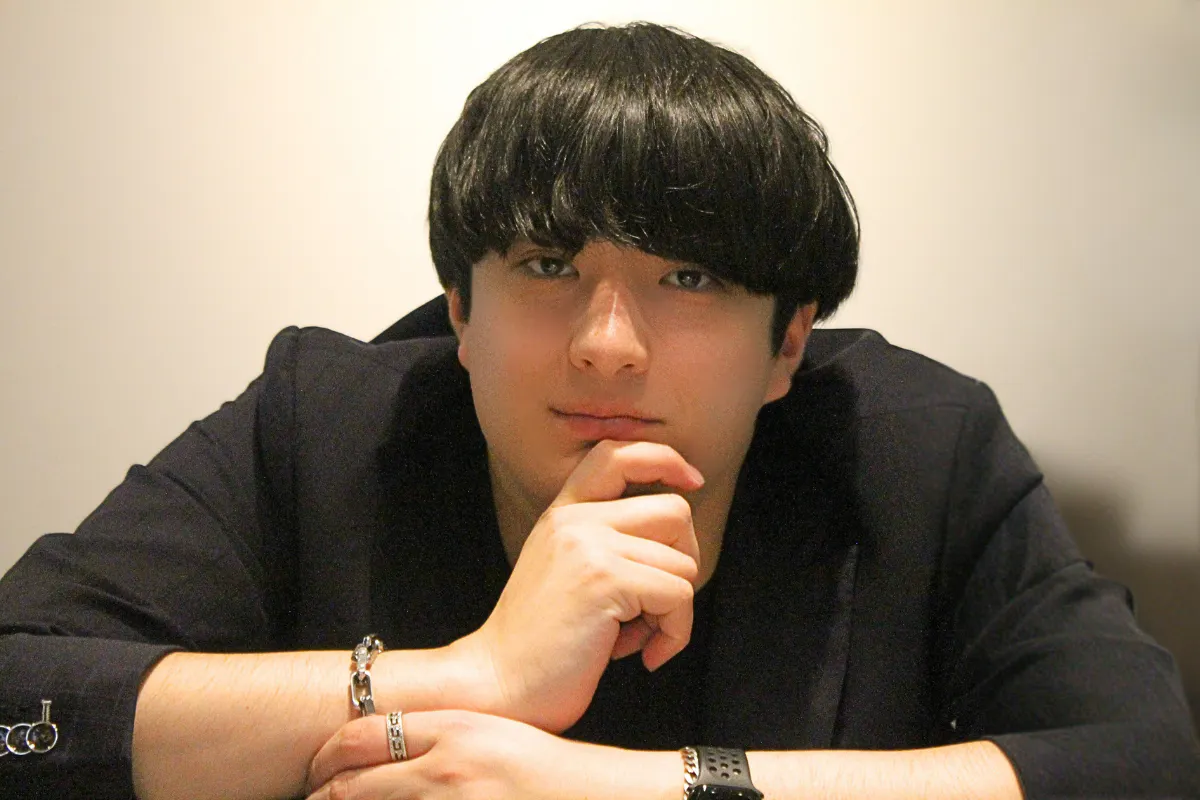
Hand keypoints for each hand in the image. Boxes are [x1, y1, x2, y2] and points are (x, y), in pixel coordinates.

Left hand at [306, 710, 669, 799]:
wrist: (600, 794)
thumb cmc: (551, 770)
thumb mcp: (494, 738)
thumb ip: (443, 740)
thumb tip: (394, 752)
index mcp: (454, 728)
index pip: (363, 736)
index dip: (326, 756)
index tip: (314, 768)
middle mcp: (446, 766)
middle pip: (352, 784)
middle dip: (321, 795)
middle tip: (309, 798)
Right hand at [453, 440, 702, 732]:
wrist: (497, 684)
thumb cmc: (540, 643)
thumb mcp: (565, 571)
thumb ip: (605, 541)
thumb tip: (678, 539)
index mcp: (564, 513)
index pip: (617, 453)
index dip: (664, 459)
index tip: (692, 479)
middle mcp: (576, 520)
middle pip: (675, 511)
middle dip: (685, 561)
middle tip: (656, 605)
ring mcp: (590, 545)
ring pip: (683, 562)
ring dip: (673, 612)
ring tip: (632, 635)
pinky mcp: (607, 580)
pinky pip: (679, 596)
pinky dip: (674, 634)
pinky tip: (639, 654)